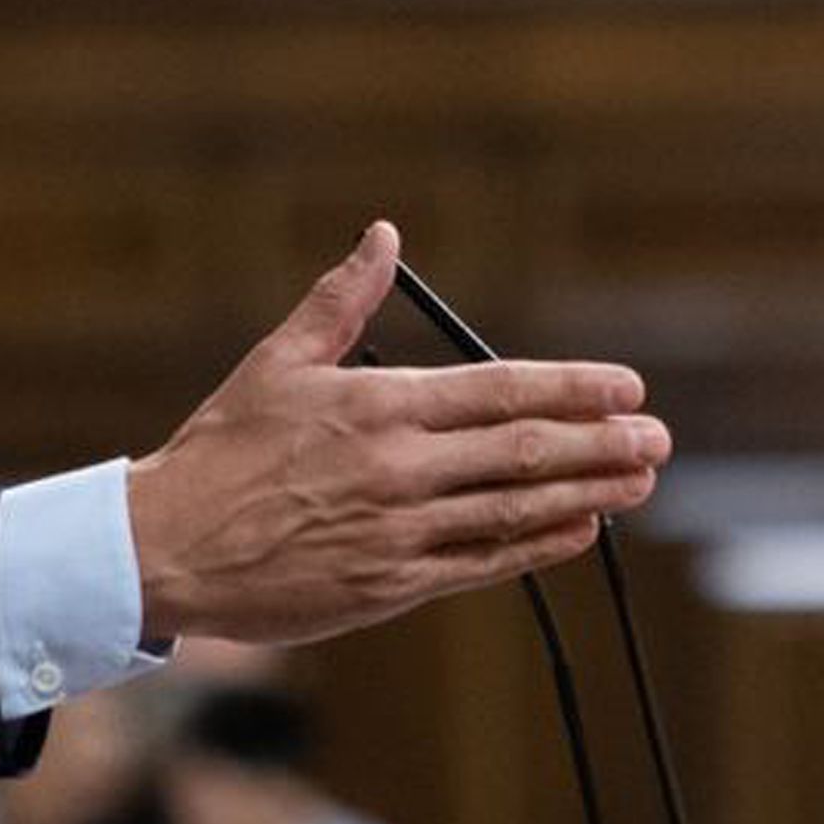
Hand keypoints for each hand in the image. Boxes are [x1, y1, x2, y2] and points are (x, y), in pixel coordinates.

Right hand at [124, 222, 667, 645]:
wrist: (164, 549)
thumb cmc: (218, 452)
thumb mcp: (276, 363)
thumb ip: (341, 301)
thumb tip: (383, 238)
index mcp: (378, 406)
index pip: (499, 390)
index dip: (573, 388)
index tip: (626, 386)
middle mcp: (400, 469)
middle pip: (524, 452)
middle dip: (602, 443)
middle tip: (658, 437)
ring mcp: (401, 531)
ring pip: (516, 510)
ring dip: (588, 494)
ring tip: (640, 480)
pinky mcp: (392, 585)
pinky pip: (484, 563)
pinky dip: (540, 546)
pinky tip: (582, 531)